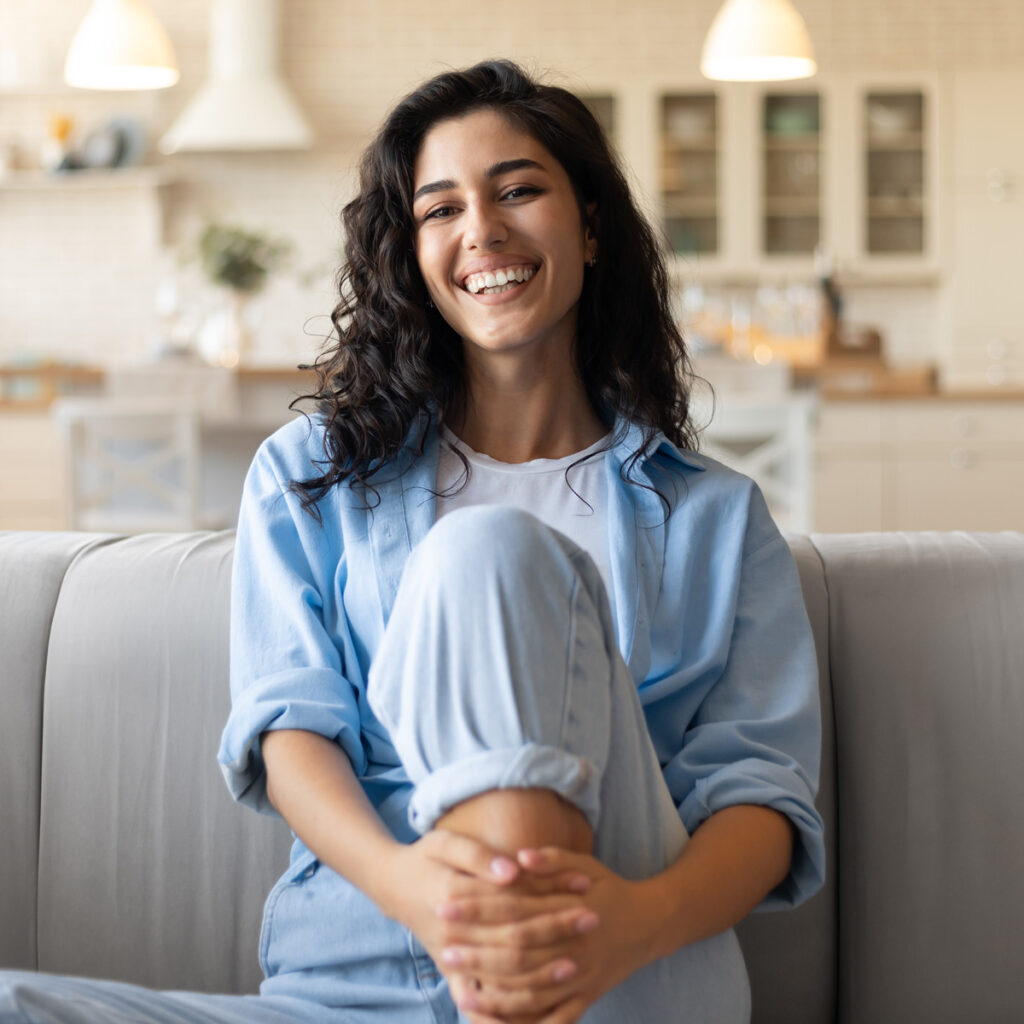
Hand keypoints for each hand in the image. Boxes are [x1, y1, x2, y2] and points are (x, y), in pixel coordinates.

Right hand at [374, 831, 594, 1018]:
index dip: (548, 895)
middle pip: (512, 941)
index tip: (583, 887)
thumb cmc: (425, 859)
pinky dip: (511, 1014)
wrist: (394, 887)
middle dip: (556, 931)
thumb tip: (513, 870)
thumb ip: (477, 856)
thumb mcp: (444, 843)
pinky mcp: (455, 976)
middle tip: (592, 919)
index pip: (510, 901)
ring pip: (502, 979)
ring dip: (542, 975)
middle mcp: (454, 935)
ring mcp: (454, 961)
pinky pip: (483, 1006)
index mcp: (452, 896)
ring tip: (577, 963)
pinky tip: (541, 1012)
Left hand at [440, 847, 660, 1023]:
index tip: (447, 904)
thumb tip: (519, 857)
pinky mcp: (586, 998)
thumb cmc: (610, 889)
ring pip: (531, 991)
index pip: (514, 908)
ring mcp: (581, 977)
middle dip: (477, 951)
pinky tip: (495, 1018)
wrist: (652, 924)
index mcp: (570, 909)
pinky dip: (523, 1021)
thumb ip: (553, 860)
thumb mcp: (586, 865)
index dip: (478, 907)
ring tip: (458, 988)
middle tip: (443, 948)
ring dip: (493, 992)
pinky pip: (552, 1018)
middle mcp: (574, 947)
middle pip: (517, 952)